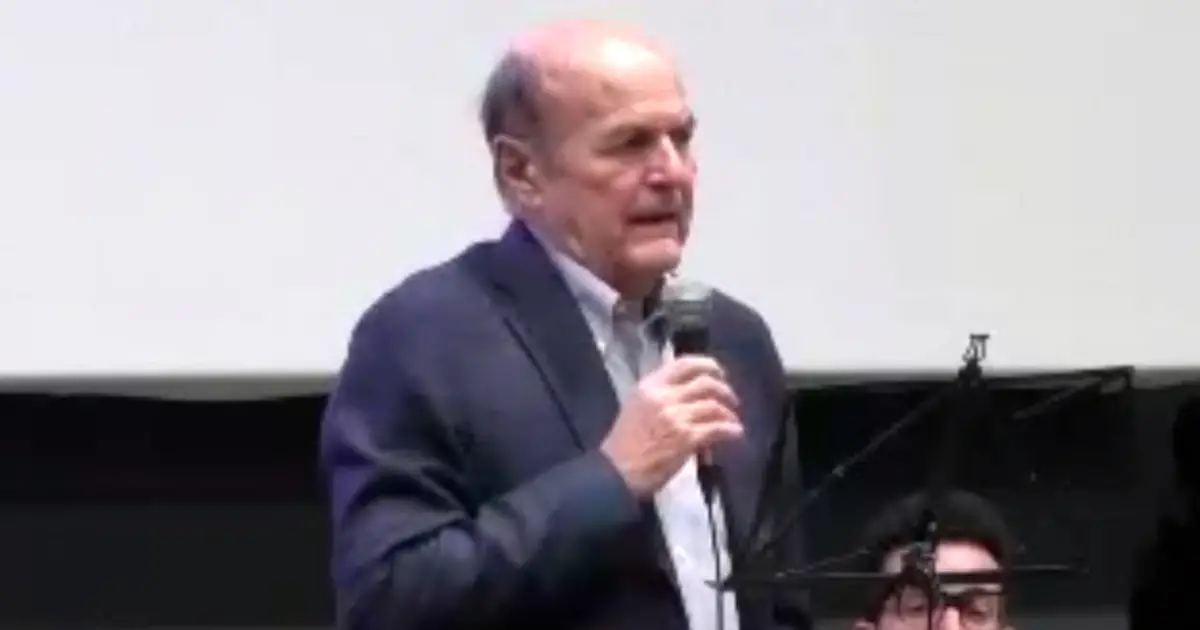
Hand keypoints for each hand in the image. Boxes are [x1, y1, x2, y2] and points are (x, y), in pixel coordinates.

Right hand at [599, 356, 741, 497]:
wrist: (616, 472)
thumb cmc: (624, 443)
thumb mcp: (636, 407)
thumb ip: (660, 396)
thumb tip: (690, 395)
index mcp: (650, 386)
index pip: (685, 364)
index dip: (708, 365)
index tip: (719, 374)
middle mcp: (664, 396)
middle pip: (706, 382)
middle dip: (725, 390)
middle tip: (731, 400)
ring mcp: (677, 417)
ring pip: (715, 405)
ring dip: (729, 413)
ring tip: (733, 421)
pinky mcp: (687, 438)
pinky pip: (718, 428)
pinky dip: (731, 430)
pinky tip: (735, 433)